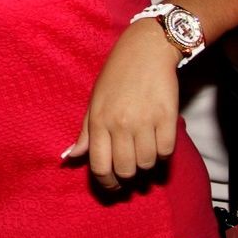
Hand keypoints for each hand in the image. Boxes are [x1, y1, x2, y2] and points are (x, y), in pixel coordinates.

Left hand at [63, 20, 179, 189]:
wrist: (145, 51)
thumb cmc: (116, 77)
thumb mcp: (94, 102)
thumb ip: (85, 133)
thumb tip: (71, 157)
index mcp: (98, 121)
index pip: (99, 166)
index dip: (106, 183)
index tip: (112, 187)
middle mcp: (120, 123)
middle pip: (125, 170)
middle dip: (127, 177)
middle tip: (130, 173)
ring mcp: (144, 120)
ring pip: (147, 163)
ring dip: (146, 165)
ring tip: (143, 154)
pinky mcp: (167, 117)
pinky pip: (166, 151)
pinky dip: (163, 154)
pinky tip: (158, 144)